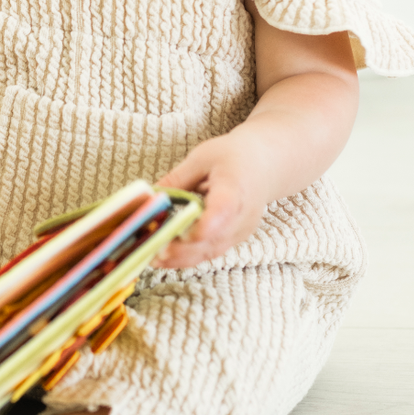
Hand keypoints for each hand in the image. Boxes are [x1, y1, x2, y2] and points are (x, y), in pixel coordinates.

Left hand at [152, 134, 270, 267]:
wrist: (265, 164)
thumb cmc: (233, 157)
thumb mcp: (201, 159)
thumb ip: (176, 180)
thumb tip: (148, 198)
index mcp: (235, 188)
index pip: (223, 211)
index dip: (201, 226)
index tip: (177, 234)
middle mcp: (243, 215)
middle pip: (213, 239)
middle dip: (180, 249)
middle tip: (150, 250)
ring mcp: (241, 231)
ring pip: (210, 251)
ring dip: (180, 258)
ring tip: (151, 257)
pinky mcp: (235, 239)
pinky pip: (211, 252)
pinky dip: (188, 257)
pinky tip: (166, 256)